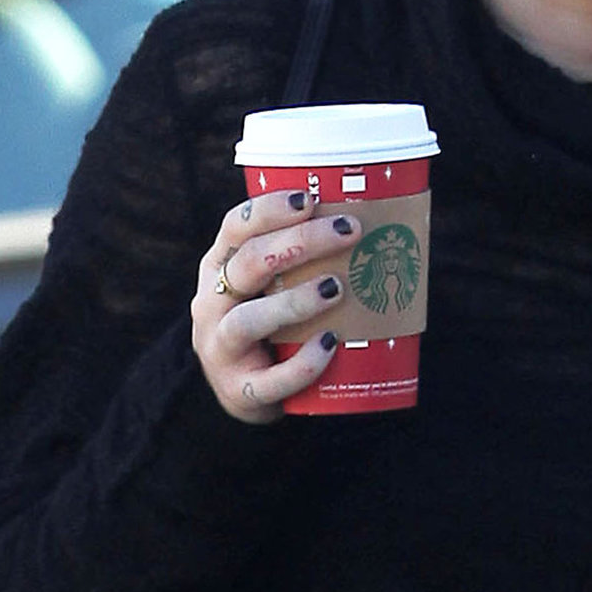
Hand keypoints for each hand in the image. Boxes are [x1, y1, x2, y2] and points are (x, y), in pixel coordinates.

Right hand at [192, 191, 362, 422]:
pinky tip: (330, 345)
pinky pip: (271, 379)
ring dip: (295, 301)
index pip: (236, 227)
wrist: (245, 393)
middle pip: (250, 263)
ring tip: (336, 287)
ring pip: (249, 320)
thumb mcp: (270, 285)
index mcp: (220, 267)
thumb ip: (301, 259)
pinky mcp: (239, 390)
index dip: (270, 210)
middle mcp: (212, 303)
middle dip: (300, 242)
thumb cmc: (271, 325)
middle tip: (348, 231)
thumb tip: (379, 222)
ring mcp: (220, 348)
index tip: (310, 198)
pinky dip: (303, 363)